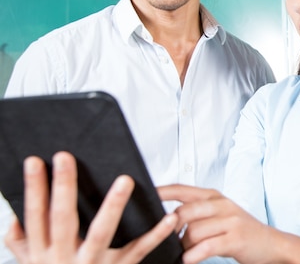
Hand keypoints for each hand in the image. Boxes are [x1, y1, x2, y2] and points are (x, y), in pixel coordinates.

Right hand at [5, 151, 177, 263]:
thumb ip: (22, 242)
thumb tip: (16, 216)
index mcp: (42, 253)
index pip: (35, 216)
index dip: (33, 189)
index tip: (35, 161)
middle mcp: (64, 258)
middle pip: (62, 219)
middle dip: (64, 187)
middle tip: (66, 158)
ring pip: (101, 233)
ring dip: (113, 206)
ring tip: (124, 180)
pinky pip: (139, 250)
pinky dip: (156, 234)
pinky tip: (169, 217)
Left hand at [158, 185, 299, 263]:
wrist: (271, 244)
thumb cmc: (240, 232)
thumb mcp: (220, 215)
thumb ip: (197, 213)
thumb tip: (167, 219)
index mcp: (215, 196)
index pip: (183, 189)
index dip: (162, 191)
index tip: (144, 194)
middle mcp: (222, 204)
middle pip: (185, 211)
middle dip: (170, 227)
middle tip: (162, 240)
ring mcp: (230, 220)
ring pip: (193, 231)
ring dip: (182, 246)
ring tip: (181, 254)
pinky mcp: (235, 237)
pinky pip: (206, 246)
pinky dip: (193, 255)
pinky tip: (188, 260)